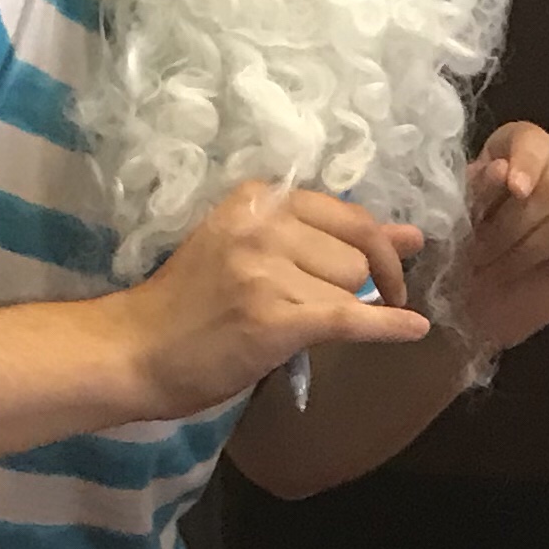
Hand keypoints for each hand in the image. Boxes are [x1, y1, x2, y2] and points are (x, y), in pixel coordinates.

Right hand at [123, 182, 431, 416]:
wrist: (135, 349)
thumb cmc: (190, 303)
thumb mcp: (251, 249)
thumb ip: (328, 237)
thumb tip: (412, 235)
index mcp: (260, 199)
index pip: (348, 215)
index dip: (377, 248)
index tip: (389, 274)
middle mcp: (265, 225)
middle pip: (358, 253)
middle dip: (364, 285)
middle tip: (358, 309)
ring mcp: (268, 270)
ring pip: (353, 288)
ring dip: (345, 313)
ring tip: (305, 327)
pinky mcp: (275, 318)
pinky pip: (351, 318)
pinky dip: (388, 327)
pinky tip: (413, 330)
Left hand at [455, 122, 548, 354]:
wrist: (471, 307)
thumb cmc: (460, 256)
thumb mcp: (453, 219)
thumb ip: (476, 190)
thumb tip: (502, 169)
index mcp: (511, 155)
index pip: (530, 139)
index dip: (525, 160)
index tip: (514, 189)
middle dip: (517, 220)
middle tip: (484, 253)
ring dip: (536, 241)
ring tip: (506, 265)